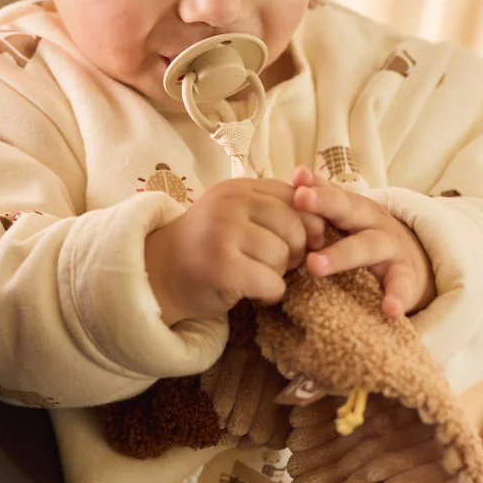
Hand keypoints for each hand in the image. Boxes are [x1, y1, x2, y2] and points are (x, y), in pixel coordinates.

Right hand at [145, 178, 325, 326]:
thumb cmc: (207, 246)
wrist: (160, 274)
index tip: (301, 242)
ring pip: (283, 256)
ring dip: (278, 274)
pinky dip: (270, 294)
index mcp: (238, 188)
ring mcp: (224, 233)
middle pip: (294, 227)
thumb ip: (271, 209)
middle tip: (278, 265)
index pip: (295, 197)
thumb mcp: (236, 216)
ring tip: (258, 277)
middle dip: (295, 252)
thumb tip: (322, 222)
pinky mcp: (222, 267)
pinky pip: (271, 282)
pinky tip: (254, 293)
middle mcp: (230, 204)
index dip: (308, 223)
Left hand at [291, 167, 436, 317]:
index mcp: (355, 209)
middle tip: (300, 198)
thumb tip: (291, 185)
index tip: (296, 179)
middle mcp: (372, 223)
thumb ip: (323, 205)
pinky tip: (390, 308)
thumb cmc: (367, 238)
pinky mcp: (406, 276)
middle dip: (324, 202)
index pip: (333, 193)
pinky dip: (397, 296)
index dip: (315, 186)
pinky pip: (401, 285)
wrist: (418, 260)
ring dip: (340, 255)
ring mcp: (390, 249)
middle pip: (348, 209)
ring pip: (366, 247)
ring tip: (314, 265)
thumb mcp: (350, 220)